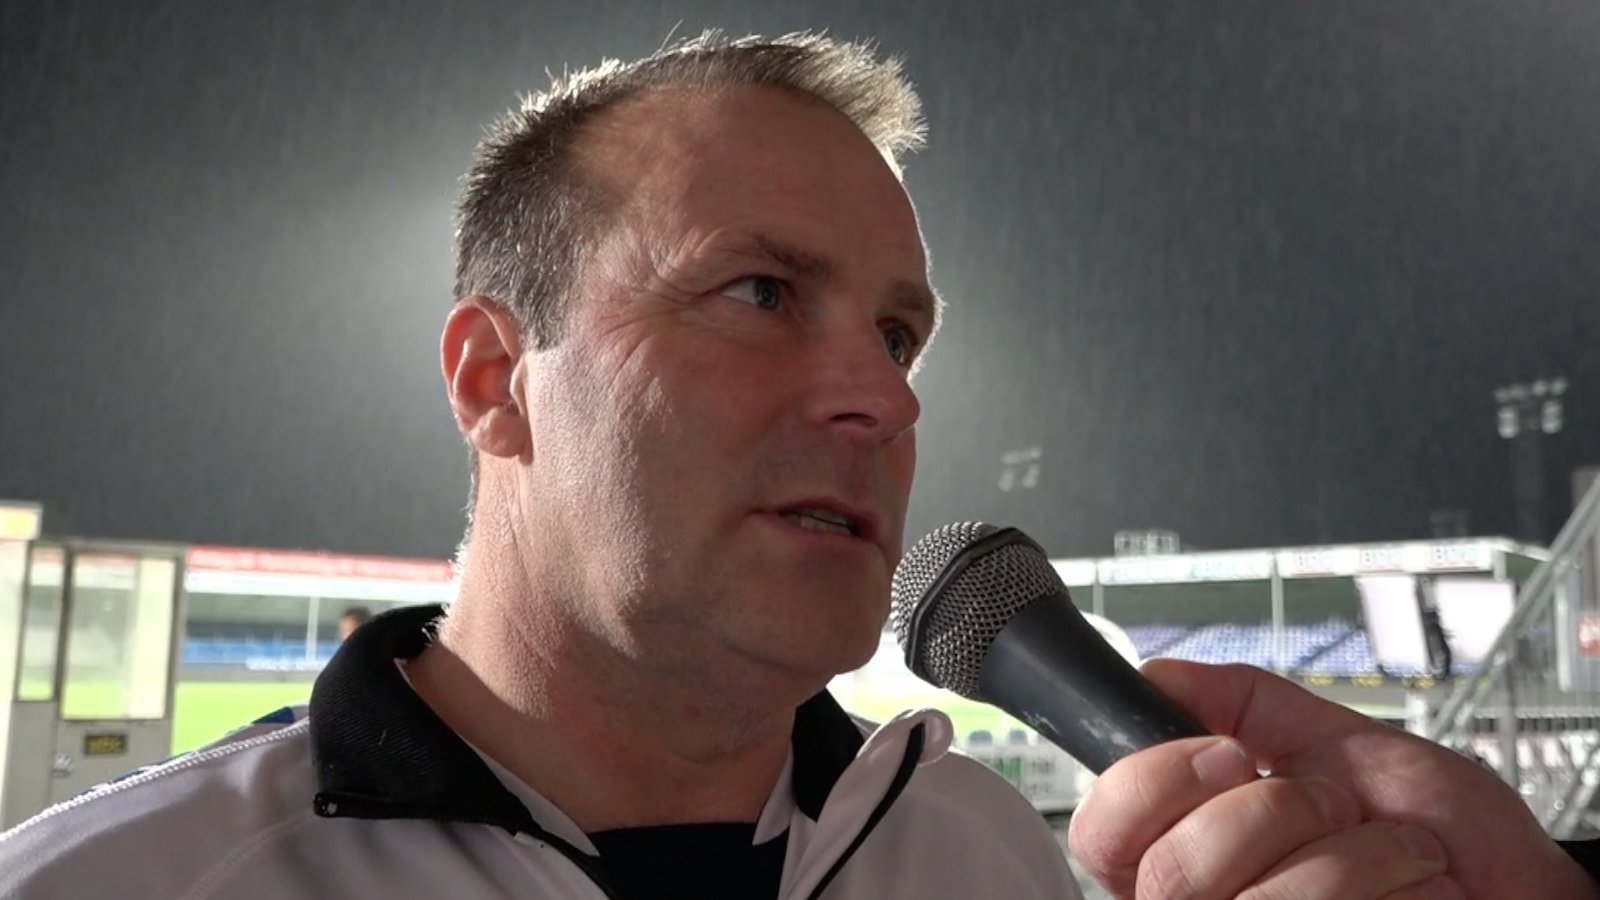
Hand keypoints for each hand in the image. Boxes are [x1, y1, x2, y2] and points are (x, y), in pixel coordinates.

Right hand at [1067, 659, 1599, 899]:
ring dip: (1346, 852)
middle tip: (1328, 801)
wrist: (1523, 893)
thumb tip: (1163, 673)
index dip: (1153, 781)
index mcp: (1189, 852)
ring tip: (1388, 848)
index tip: (1225, 753)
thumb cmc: (1449, 839)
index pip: (1101, 832)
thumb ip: (1247, 704)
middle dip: (1270, 809)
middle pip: (1169, 870)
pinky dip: (1388, 883)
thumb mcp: (1341, 743)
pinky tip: (1411, 887)